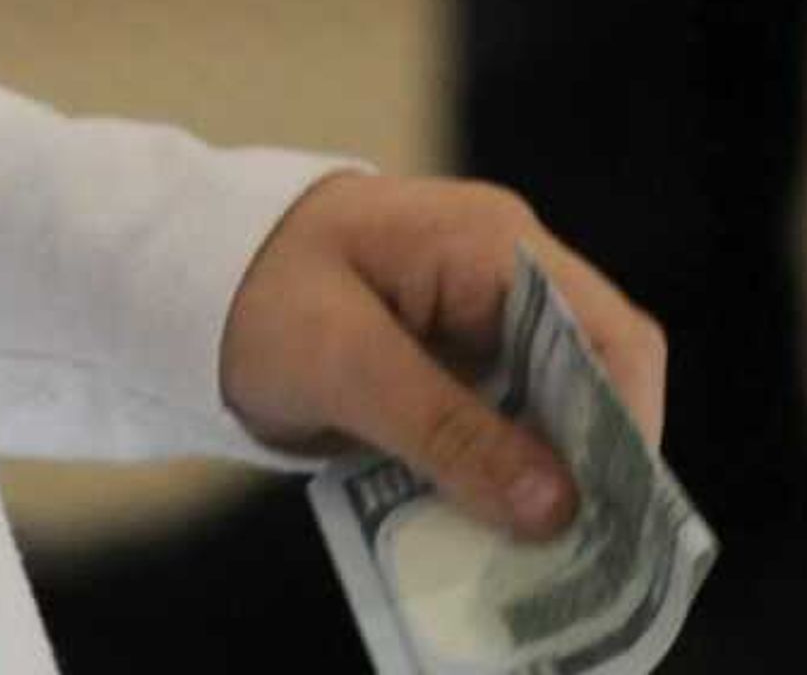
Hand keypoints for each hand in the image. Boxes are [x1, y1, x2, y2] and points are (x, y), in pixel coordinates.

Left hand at [215, 172, 665, 540]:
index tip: (617, 516)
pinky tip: (496, 533)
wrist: (177, 273)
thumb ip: (448, 431)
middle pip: (595, 374)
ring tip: (546, 563)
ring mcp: (481, 314)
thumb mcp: (343, 366)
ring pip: (555, 405)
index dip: (629, 427)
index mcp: (492, 244)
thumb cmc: (253, 292)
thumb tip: (558, 507)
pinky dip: (505, 473)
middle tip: (588, 559)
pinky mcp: (452, 356)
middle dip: (596, 466)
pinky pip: (505, 417)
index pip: (610, 334)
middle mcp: (505, 271)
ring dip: (550, 479)